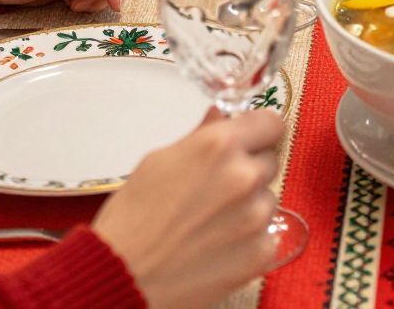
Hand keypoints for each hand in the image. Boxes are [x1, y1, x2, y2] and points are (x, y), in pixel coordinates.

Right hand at [92, 110, 286, 308]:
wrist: (122, 277)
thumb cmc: (131, 219)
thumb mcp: (158, 162)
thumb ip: (200, 137)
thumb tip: (221, 116)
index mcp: (219, 146)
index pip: (271, 124)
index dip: (259, 132)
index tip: (249, 142)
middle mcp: (245, 176)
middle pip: (270, 161)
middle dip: (250, 170)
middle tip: (217, 189)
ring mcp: (257, 216)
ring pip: (268, 198)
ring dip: (250, 205)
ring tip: (211, 222)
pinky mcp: (261, 252)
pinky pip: (267, 234)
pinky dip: (250, 239)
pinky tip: (218, 246)